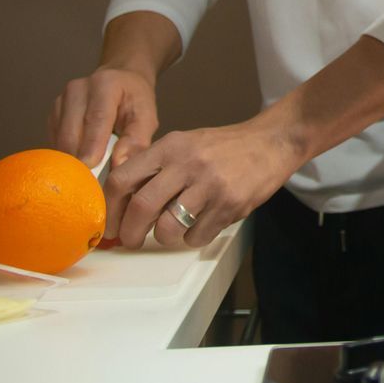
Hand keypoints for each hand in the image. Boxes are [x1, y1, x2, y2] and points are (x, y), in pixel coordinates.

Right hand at [50, 66, 158, 168]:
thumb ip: (137, 140)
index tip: (90, 167)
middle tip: (91, 180)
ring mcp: (61, 101)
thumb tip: (118, 164)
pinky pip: (55, 141)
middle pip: (72, 132)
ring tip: (89, 173)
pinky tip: (81, 159)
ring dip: (72, 159)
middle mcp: (77, 90)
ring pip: (60, 140)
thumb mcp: (147, 116)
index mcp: (105, 85)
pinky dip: (67, 154)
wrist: (120, 81)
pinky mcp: (52, 115)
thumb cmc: (135, 101)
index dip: (92, 145)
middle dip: (80, 159)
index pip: (96, 118)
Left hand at [103, 120, 299, 249]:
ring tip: (172, 231)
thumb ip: (154, 164)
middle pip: (141, 207)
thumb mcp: (185, 143)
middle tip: (131, 241)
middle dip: (130, 233)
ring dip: (163, 238)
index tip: (111, 224)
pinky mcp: (230, 204)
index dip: (110, 207)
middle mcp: (187, 163)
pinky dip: (193, 238)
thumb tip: (118, 195)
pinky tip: (202, 224)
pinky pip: (196, 236)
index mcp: (170, 146)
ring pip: (167, 228)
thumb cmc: (224, 147)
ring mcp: (210, 185)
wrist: (273, 141)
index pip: (123, 178)